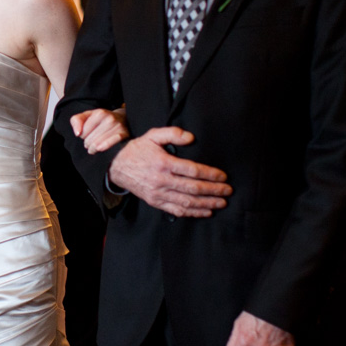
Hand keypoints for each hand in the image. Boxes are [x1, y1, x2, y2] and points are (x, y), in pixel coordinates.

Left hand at [70, 107, 128, 153]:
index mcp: (99, 113)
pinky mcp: (124, 134)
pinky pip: (110, 144)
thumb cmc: (101, 119)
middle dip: (88, 143)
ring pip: (97, 145)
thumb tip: (77, 133)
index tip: (88, 133)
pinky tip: (99, 149)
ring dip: (93, 149)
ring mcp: (118, 126)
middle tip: (92, 141)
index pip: (82, 132)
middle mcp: (109, 118)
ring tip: (94, 147)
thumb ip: (76, 121)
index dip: (82, 135)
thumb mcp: (87, 116)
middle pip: (89, 140)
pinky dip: (103, 147)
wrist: (122, 119)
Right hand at [108, 127, 229, 216]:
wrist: (116, 167)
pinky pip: (177, 210)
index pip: (193, 170)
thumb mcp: (153, 135)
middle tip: (228, 190)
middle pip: (193, 188)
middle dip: (214, 190)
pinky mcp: (155, 202)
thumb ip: (172, 133)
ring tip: (221, 203)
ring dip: (207, 203)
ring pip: (187, 202)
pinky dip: (193, 213)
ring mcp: (158, 194)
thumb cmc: (137, 150)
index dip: (210, 174)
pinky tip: (205, 211)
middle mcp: (162, 180)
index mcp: (163, 163)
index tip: (223, 176)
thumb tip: (191, 138)